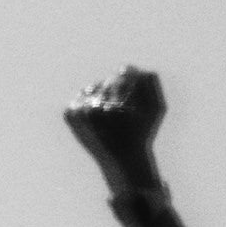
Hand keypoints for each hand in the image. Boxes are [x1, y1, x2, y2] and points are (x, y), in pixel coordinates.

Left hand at [64, 67, 165, 194]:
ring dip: (101, 96)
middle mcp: (95, 109)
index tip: (133, 93)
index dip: (131, 81)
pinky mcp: (69, 115)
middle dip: (116, 91)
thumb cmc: (141, 133)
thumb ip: (149, 83)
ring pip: (92, 87)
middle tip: (121, 109)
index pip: (124, 73)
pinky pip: (80, 98)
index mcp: (117, 107)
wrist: (120, 159)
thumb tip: (132, 66)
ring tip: (110, 115)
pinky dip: (89, 104)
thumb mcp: (155, 109)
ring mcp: (80, 112)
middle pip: (107, 81)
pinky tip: (97, 119)